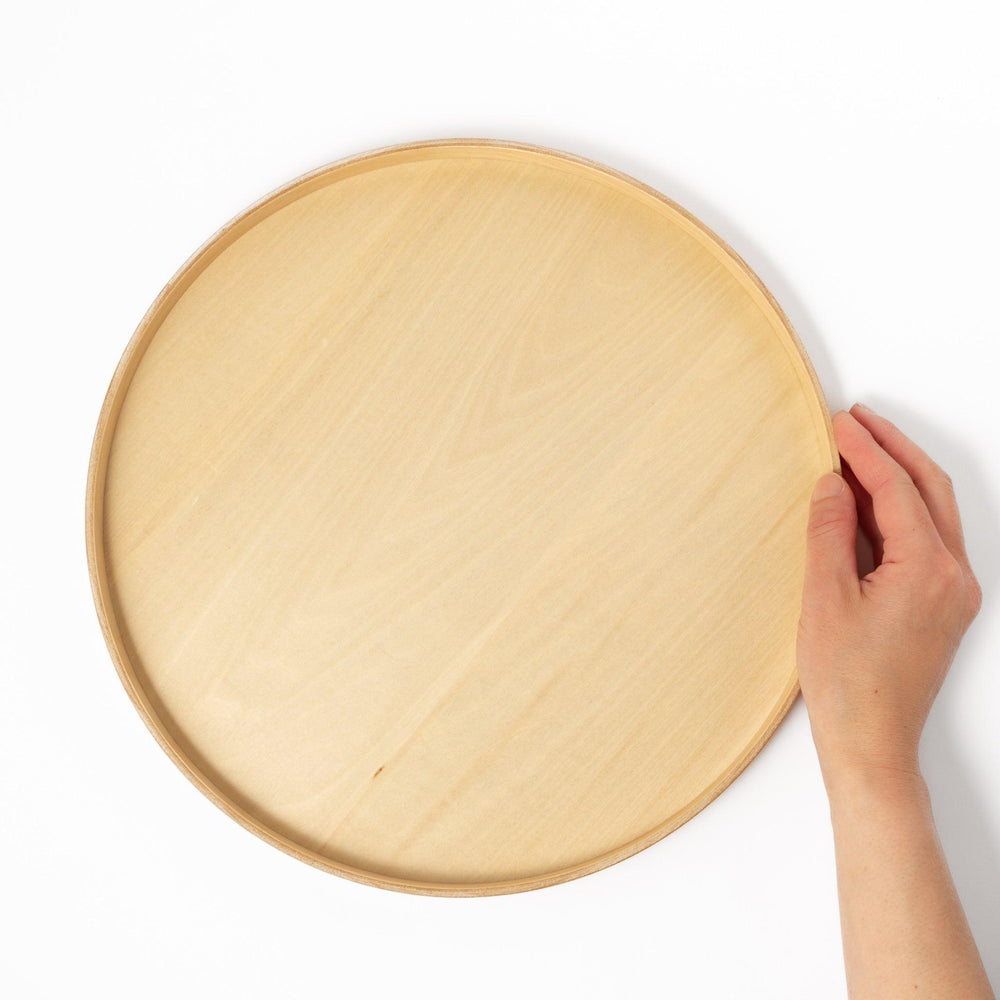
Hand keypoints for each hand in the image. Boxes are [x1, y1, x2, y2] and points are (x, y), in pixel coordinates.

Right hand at [796, 404, 981, 790]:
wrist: (872, 743)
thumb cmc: (847, 682)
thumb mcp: (824, 598)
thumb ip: (830, 532)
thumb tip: (832, 484)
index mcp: (929, 571)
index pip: (897, 489)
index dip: (864, 451)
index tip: (837, 423)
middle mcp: (954, 576)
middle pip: (929, 489)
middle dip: (892, 448)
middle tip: (856, 421)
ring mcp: (954, 592)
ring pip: (933, 512)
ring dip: (899, 476)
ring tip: (859, 451)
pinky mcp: (942, 605)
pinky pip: (927, 539)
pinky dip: (900, 510)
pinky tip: (868, 503)